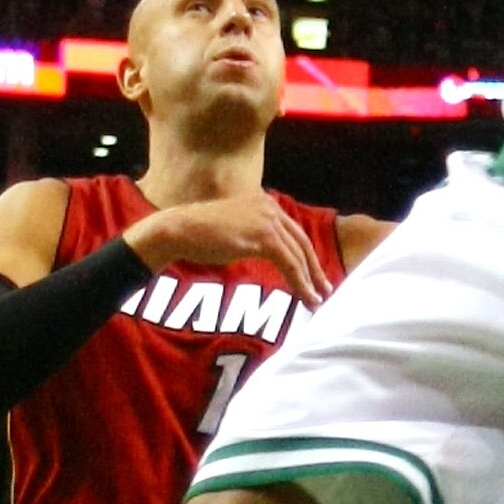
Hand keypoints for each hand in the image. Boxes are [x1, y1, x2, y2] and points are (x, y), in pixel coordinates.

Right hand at [125, 190, 334, 308]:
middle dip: (314, 269)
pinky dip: (300, 283)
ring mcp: (267, 220)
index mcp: (265, 203)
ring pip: (298, 255)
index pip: (293, 233)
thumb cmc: (199, 235)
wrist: (179, 230)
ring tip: (316, 300)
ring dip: (310, 280)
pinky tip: (305, 297)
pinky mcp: (262, 237)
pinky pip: (289, 263)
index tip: (314, 274)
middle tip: (324, 289)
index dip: (306, 256)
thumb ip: (253, 236)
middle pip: (301, 242)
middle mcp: (270, 207)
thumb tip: (269, 255)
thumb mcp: (234, 229)